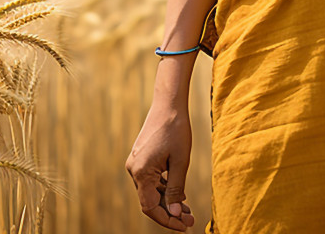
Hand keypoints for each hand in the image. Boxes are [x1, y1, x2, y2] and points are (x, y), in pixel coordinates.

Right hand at [126, 101, 195, 228]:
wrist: (169, 103)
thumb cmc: (176, 129)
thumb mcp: (180, 161)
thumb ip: (176, 189)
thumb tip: (175, 213)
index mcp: (141, 172)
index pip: (150, 208)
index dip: (167, 220)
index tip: (184, 226)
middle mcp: (134, 169)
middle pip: (150, 201)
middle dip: (170, 212)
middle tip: (190, 220)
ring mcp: (136, 163)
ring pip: (151, 191)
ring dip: (168, 201)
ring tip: (188, 209)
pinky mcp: (141, 157)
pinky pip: (151, 179)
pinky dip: (164, 188)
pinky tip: (179, 193)